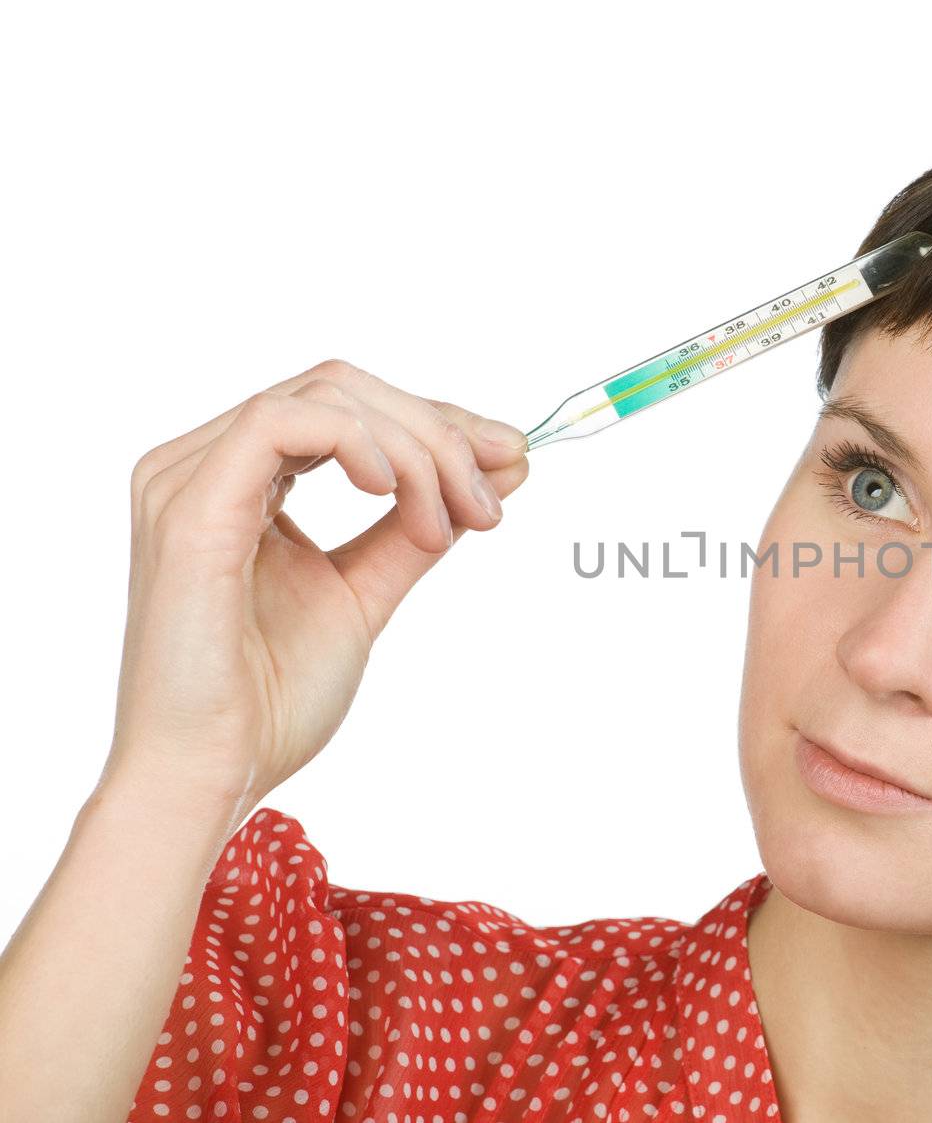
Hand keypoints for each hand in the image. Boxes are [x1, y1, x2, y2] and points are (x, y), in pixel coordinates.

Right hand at [101, 358, 529, 808]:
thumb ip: (422, 529)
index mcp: (240, 480)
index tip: (513, 457)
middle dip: (439, 432)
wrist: (212, 775)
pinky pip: (281, 422)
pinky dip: (358, 442)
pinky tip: (394, 493)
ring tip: (451, 521)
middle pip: (343, 388)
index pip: (349, 408)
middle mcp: (203, 464)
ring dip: (415, 447)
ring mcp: (187, 478)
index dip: (439, 422)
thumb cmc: (271, 699)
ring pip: (325, 395)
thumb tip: (505, 470)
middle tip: (493, 499)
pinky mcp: (189, 506)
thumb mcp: (368, 592)